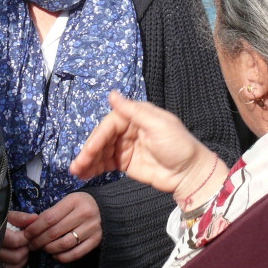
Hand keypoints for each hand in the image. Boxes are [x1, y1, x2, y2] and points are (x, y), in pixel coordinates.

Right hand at [0, 210, 38, 267]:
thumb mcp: (5, 216)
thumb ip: (19, 217)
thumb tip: (34, 218)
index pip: (15, 241)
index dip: (26, 237)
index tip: (28, 232)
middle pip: (16, 256)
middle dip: (25, 247)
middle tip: (27, 239)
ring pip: (14, 264)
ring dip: (24, 255)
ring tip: (24, 245)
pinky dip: (20, 262)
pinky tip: (20, 252)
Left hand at [22, 192, 100, 263]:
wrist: (108, 208)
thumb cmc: (82, 204)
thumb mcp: (69, 201)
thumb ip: (53, 212)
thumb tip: (33, 226)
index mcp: (74, 201)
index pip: (49, 217)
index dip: (35, 228)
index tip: (27, 234)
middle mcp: (84, 214)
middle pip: (55, 232)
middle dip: (39, 240)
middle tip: (31, 244)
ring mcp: (92, 228)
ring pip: (64, 244)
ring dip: (49, 249)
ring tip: (43, 248)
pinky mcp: (96, 240)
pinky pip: (76, 253)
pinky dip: (63, 257)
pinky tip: (56, 255)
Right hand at [70, 91, 223, 205]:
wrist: (190, 174)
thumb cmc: (179, 145)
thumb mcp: (158, 125)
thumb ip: (133, 111)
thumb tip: (111, 94)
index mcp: (136, 115)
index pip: (110, 124)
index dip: (98, 137)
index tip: (89, 151)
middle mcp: (128, 129)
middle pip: (102, 138)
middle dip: (89, 151)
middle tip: (77, 165)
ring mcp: (125, 146)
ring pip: (101, 151)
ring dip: (88, 160)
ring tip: (77, 172)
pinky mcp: (125, 162)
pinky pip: (105, 163)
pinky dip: (94, 167)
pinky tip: (84, 173)